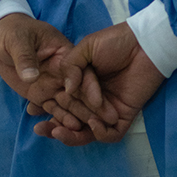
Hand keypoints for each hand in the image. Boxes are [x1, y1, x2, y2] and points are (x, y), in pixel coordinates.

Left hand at [0, 13, 116, 128]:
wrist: (0, 38)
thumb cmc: (13, 32)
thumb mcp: (18, 40)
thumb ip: (25, 57)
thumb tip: (32, 77)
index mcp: (64, 52)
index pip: (82, 70)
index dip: (90, 86)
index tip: (97, 102)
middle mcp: (63, 71)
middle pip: (79, 91)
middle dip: (89, 108)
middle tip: (99, 126)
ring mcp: (53, 83)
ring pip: (67, 104)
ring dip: (72, 118)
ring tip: (76, 133)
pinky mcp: (41, 93)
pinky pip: (51, 108)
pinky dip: (55, 120)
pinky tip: (57, 132)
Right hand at [33, 22, 164, 146]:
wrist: (144, 43)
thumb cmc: (115, 42)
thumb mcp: (86, 48)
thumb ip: (71, 66)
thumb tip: (65, 90)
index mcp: (82, 86)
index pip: (62, 103)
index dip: (47, 109)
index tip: (32, 111)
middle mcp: (93, 101)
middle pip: (72, 122)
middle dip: (55, 127)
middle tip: (41, 129)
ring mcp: (108, 110)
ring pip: (88, 132)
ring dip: (73, 135)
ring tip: (59, 130)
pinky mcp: (124, 116)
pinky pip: (110, 135)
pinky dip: (99, 133)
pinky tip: (91, 124)